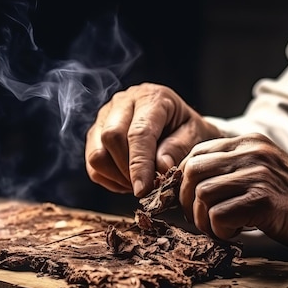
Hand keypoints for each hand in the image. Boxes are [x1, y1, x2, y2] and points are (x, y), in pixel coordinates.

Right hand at [85, 83, 221, 196]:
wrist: (179, 123)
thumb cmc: (187, 129)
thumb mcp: (195, 136)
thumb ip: (179, 148)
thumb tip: (160, 167)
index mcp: (151, 98)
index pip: (138, 132)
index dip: (139, 164)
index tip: (143, 189)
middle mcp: (123, 101)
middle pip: (111, 138)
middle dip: (127, 171)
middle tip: (147, 188)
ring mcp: (105, 116)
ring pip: (96, 154)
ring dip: (116, 177)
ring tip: (139, 184)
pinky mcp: (95, 134)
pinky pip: (92, 165)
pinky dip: (110, 180)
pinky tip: (129, 180)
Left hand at [178, 133, 287, 249]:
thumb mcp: (262, 168)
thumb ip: (231, 168)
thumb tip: (187, 183)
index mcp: (248, 142)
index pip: (195, 154)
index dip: (184, 183)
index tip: (193, 202)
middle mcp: (251, 153)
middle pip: (192, 172)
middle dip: (188, 202)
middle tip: (204, 219)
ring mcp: (258, 175)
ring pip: (202, 195)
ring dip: (205, 220)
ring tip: (223, 227)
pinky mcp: (263, 200)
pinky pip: (219, 216)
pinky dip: (220, 230)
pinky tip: (236, 232)